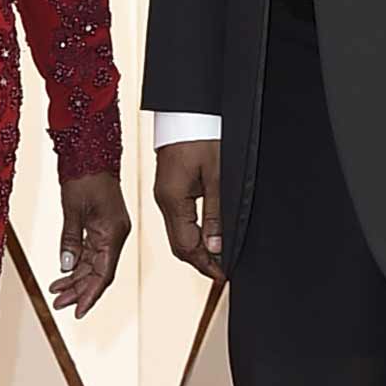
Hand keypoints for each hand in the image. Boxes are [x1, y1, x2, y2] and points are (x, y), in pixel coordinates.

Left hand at [51, 172, 130, 318]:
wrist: (91, 154)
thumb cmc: (85, 177)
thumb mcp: (73, 209)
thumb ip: (71, 240)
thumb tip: (66, 266)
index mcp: (113, 233)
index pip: (103, 273)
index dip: (90, 294)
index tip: (78, 311)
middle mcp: (115, 235)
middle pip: (98, 272)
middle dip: (79, 290)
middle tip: (59, 303)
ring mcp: (109, 232)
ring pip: (93, 264)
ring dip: (76, 279)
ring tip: (56, 291)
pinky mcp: (102, 227)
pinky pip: (90, 252)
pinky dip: (77, 264)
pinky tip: (64, 273)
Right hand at [154, 138, 222, 279]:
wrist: (187, 110)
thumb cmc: (202, 134)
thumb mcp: (218, 176)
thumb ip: (216, 213)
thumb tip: (216, 245)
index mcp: (172, 199)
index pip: (186, 245)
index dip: (205, 264)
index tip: (221, 274)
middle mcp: (163, 200)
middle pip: (178, 244)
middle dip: (200, 260)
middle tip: (221, 269)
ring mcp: (163, 195)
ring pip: (177, 233)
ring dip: (196, 247)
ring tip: (217, 255)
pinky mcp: (168, 188)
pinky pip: (177, 219)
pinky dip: (191, 232)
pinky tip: (206, 234)